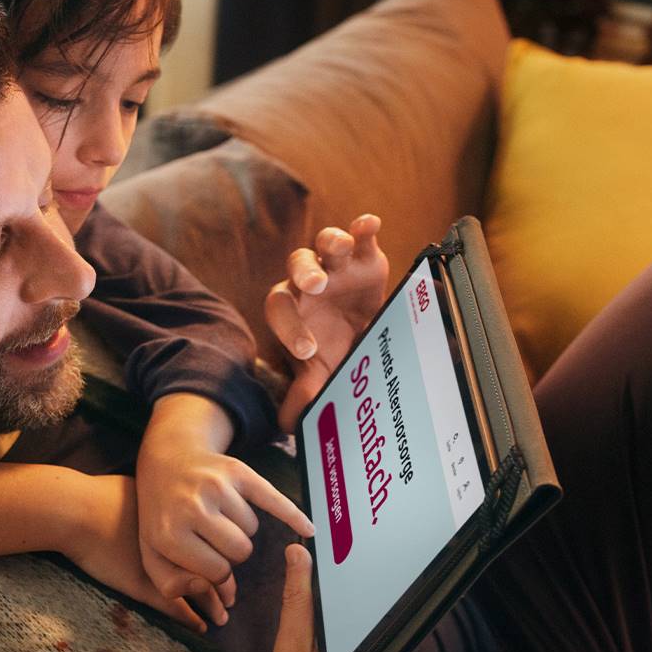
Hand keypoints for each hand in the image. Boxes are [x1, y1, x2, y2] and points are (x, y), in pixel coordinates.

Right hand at [63, 473, 222, 632]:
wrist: (77, 510)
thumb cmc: (108, 497)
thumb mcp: (146, 498)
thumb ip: (165, 505)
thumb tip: (180, 501)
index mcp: (180, 525)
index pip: (215, 544)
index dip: (225, 556)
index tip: (230, 563)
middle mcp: (175, 547)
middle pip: (212, 568)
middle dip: (225, 584)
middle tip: (233, 597)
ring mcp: (160, 569)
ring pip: (199, 590)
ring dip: (213, 604)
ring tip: (223, 615)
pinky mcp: (142, 587)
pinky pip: (176, 608)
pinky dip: (191, 618)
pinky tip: (201, 626)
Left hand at [136, 395, 315, 622]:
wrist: (167, 460)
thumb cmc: (162, 515)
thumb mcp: (151, 554)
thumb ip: (173, 585)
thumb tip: (221, 597)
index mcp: (169, 534)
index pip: (217, 572)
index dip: (217, 572)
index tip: (210, 564)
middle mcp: (192, 508)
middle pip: (241, 550)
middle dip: (232, 551)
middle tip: (216, 540)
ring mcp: (216, 486)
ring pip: (253, 528)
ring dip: (242, 528)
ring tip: (221, 518)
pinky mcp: (237, 471)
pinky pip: (273, 499)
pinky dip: (293, 516)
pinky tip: (307, 530)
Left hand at [265, 215, 388, 430]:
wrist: (361, 328)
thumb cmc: (334, 348)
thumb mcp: (322, 372)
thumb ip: (305, 394)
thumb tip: (289, 427)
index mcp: (293, 308)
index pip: (281, 311)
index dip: (291, 328)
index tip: (308, 350)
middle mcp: (310, 281)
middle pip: (297, 266)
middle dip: (304, 272)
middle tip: (314, 285)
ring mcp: (336, 264)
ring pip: (325, 243)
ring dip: (331, 241)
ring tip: (340, 248)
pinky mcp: (365, 254)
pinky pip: (360, 233)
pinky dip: (363, 226)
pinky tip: (369, 224)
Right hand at [266, 544, 383, 651]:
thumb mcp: (290, 648)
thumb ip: (296, 600)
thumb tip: (297, 553)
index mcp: (372, 640)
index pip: (377, 584)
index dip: (363, 552)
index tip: (346, 527)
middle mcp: (384, 651)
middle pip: (371, 599)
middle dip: (351, 571)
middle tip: (328, 539)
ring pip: (364, 618)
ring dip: (345, 597)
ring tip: (323, 567)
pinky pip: (360, 636)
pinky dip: (343, 620)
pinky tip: (324, 613)